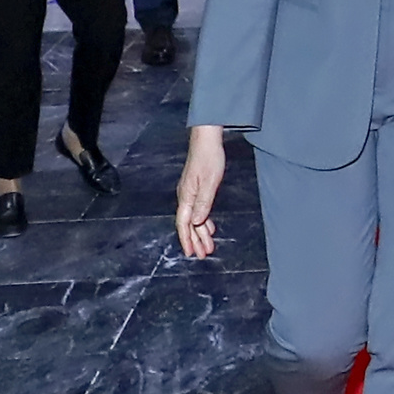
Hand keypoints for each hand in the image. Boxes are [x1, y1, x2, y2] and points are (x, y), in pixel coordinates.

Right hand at [175, 125, 225, 257]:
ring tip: (208, 246)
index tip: (191, 253)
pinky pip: (198, 210)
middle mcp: (185, 196)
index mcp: (186, 196)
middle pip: (188, 224)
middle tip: (203, 255)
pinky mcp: (196, 188)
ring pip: (194, 218)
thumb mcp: (209, 182)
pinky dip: (203, 221)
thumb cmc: (209, 158)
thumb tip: (196, 222)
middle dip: (195, 240)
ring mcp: (190, 192)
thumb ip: (203, 203)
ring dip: (200, 233)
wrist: (206, 139)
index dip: (187, 239)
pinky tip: (209, 227)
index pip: (184, 224)